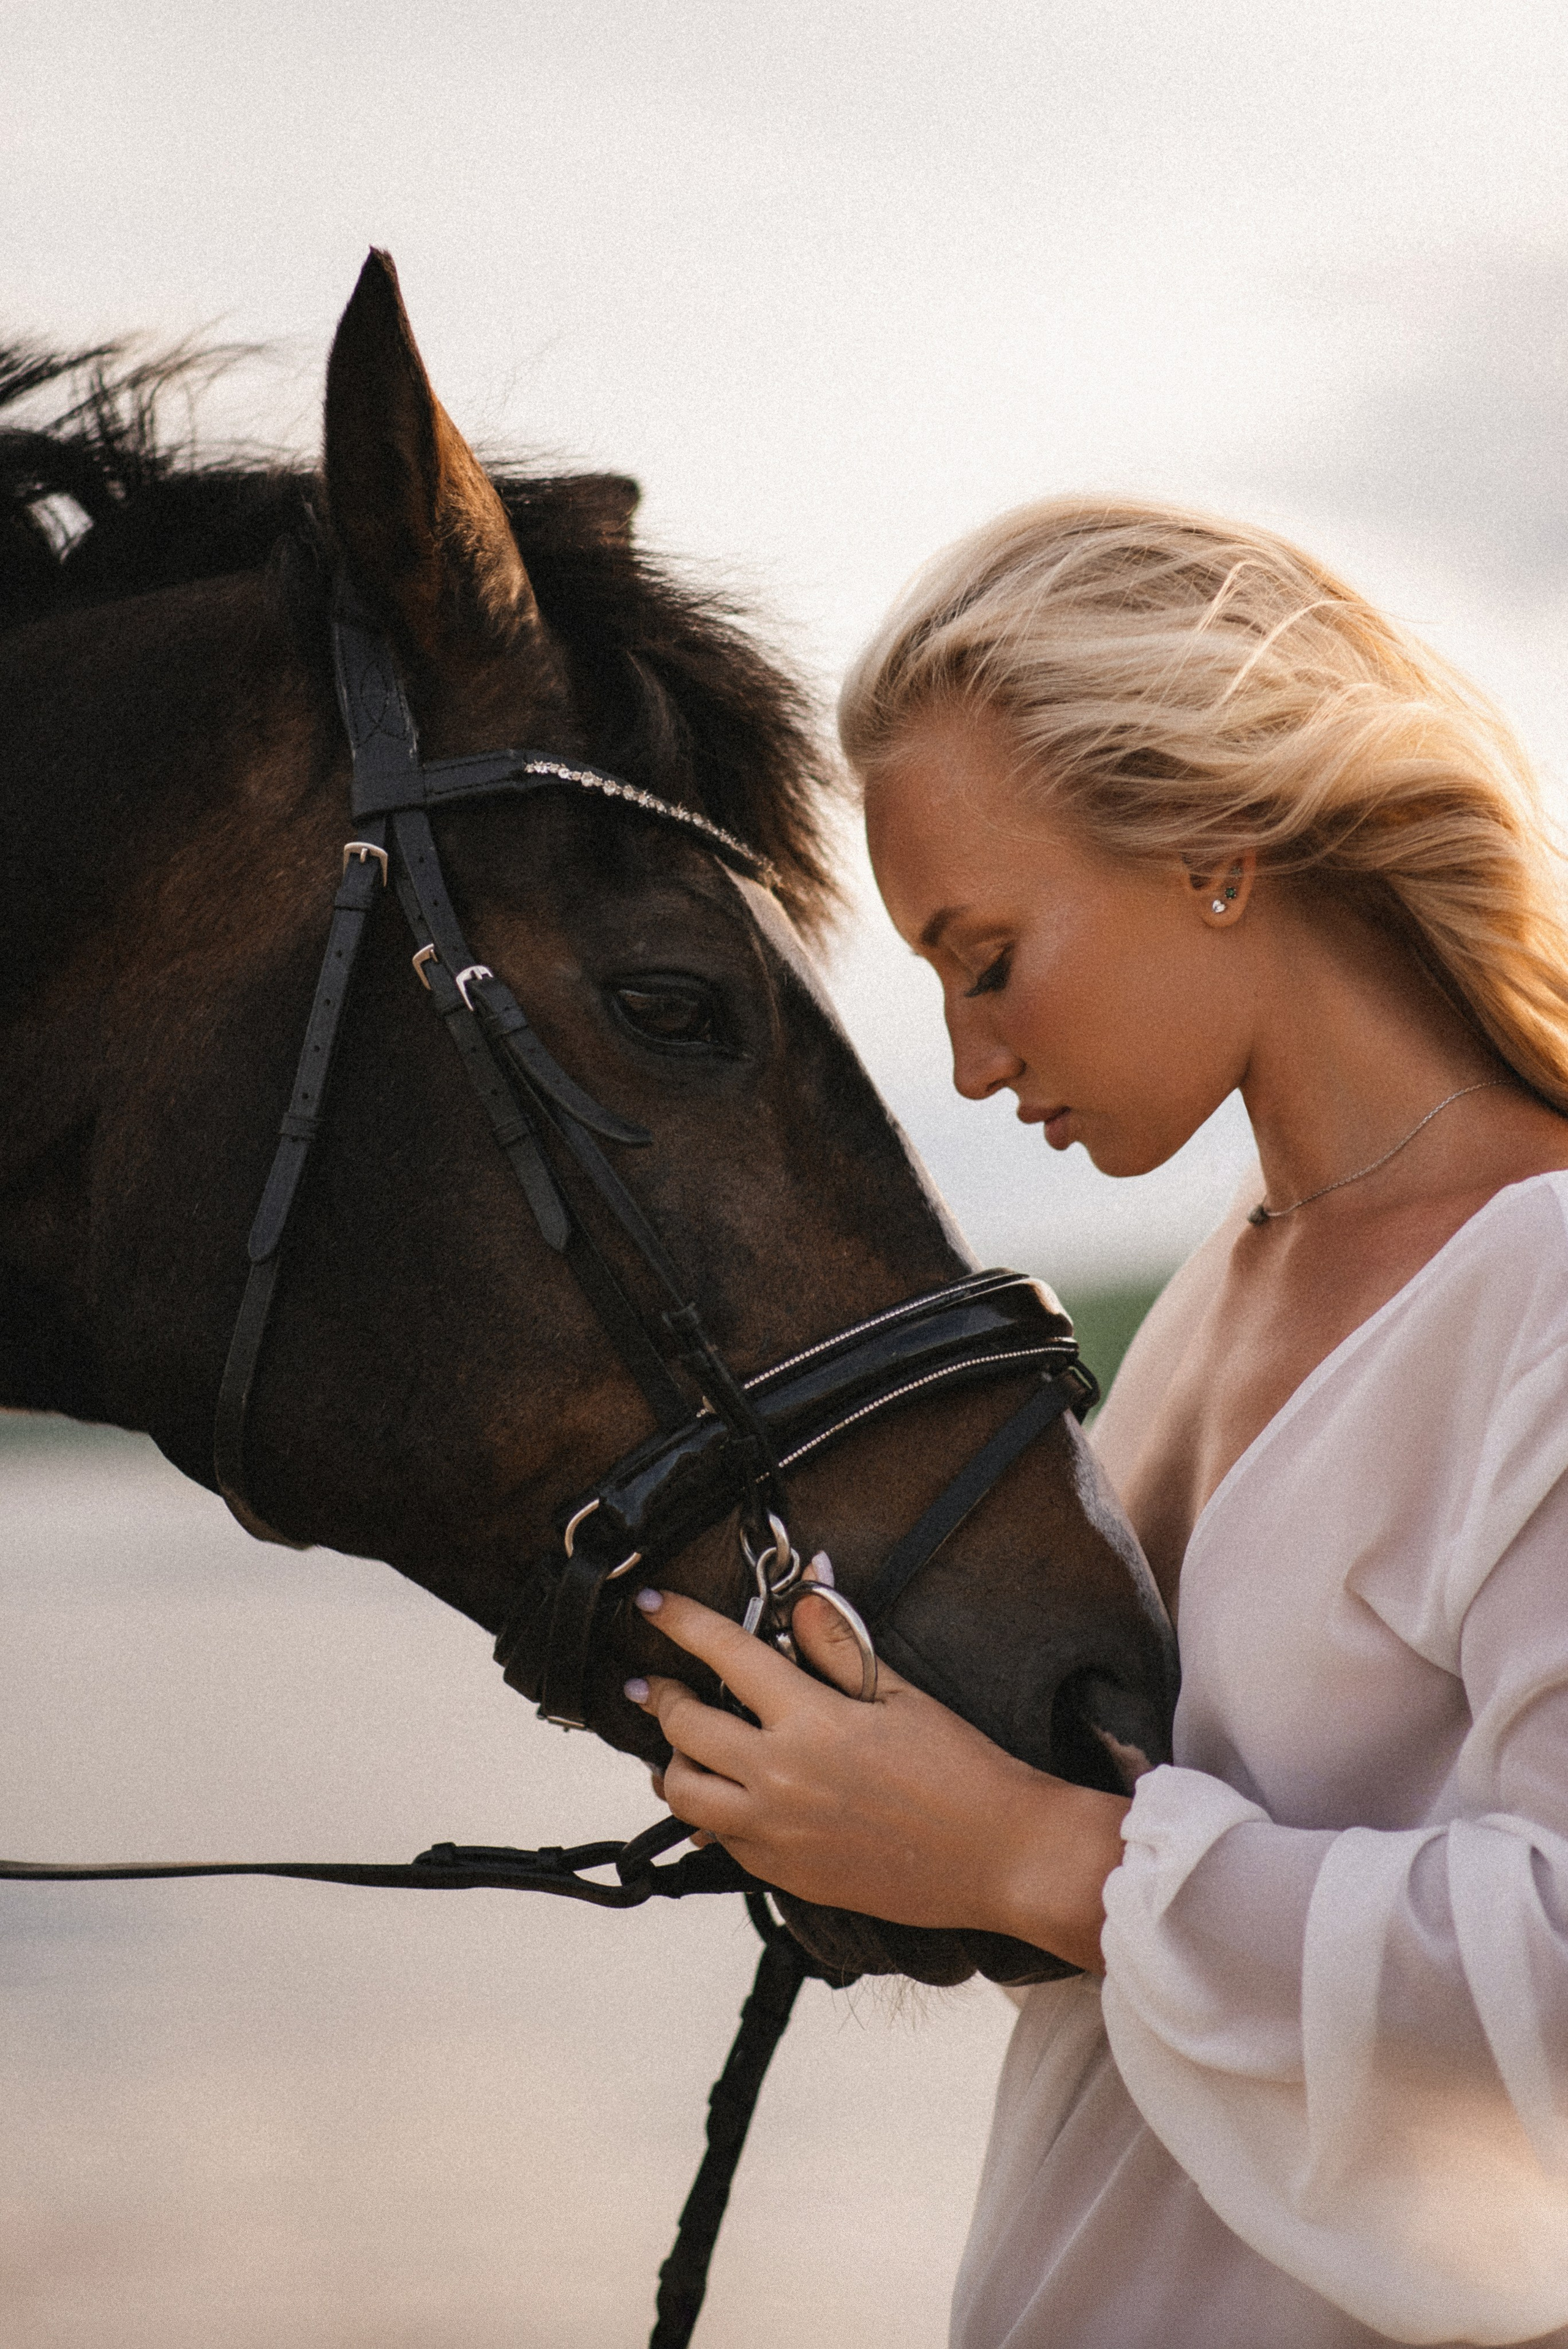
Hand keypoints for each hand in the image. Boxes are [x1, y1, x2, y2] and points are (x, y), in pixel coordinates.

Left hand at [625, 1585, 1127, 1971]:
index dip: (681, 1621)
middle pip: (685, 1727)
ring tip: (680, 1745)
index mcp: (811, 1720)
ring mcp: (777, 1833)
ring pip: (683, 1793)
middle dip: (661, 1696)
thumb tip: (807, 1591)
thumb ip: (838, 1645)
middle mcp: (781, 1777)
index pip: (724, 1653)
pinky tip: (724, 1796)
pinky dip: (708, 1813)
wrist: (999, 1857)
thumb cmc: (960, 1771)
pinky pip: (720, 1840)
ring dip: (672, 1761)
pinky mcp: (785, 1875)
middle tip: (655, 1683)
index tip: (653, 1605)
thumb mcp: (899, 1694)